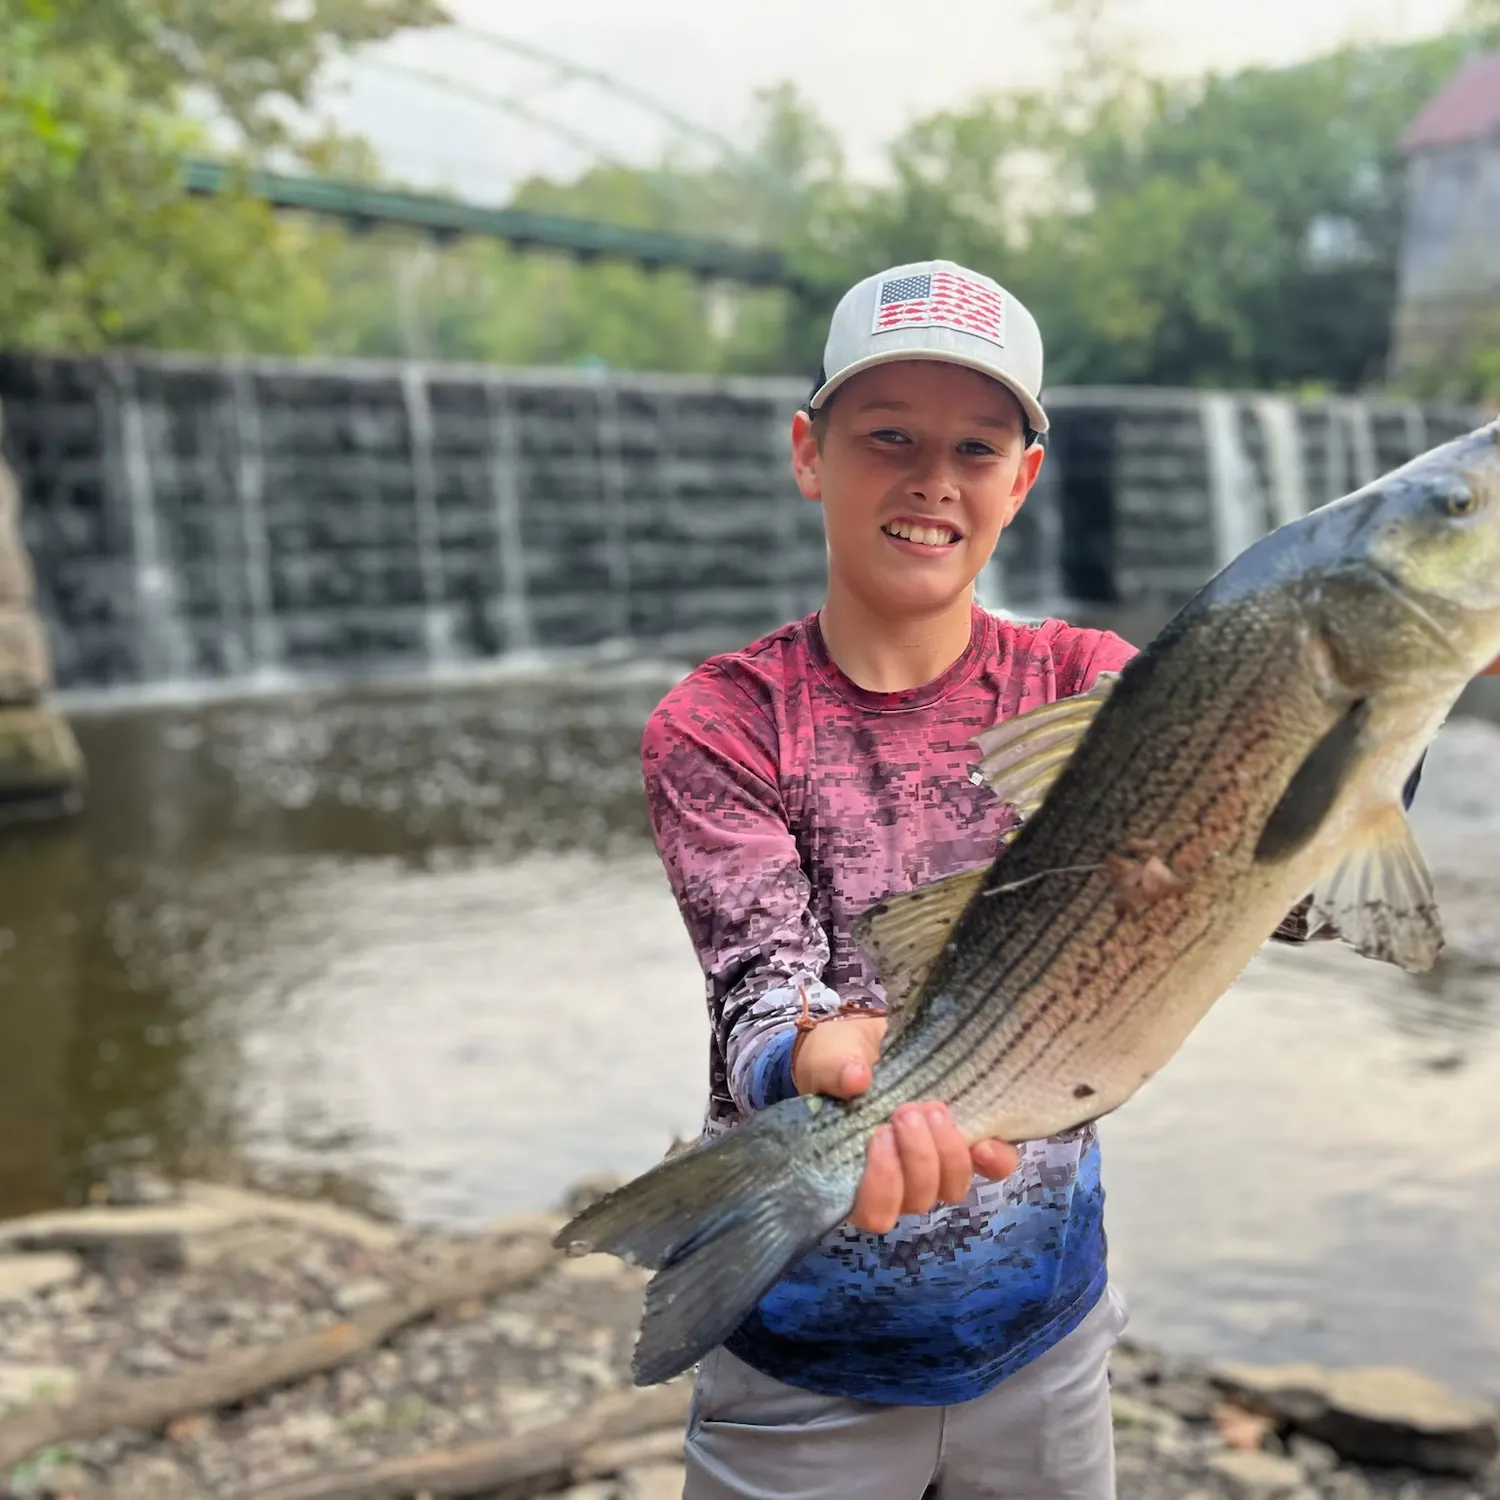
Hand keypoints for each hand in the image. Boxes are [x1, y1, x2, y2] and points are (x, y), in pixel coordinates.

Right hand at [791, 1014, 1020, 1233]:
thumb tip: (855, 1079)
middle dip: (917, 1158)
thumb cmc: (839, 1062)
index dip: (882, 1185)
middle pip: (917, 1200)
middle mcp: (899, 1182)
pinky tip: (983, 1139)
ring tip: (933, 1108)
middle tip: (905, 1110)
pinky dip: (993, 1159)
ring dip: (947, 1153)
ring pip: (952, 1188)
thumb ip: (833, 1070)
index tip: (880, 1135)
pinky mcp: (967, 1144)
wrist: (868, 1043)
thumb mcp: (828, 1059)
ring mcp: (935, 1166)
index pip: (872, 1212)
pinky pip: (992, 1168)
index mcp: (855, 1175)